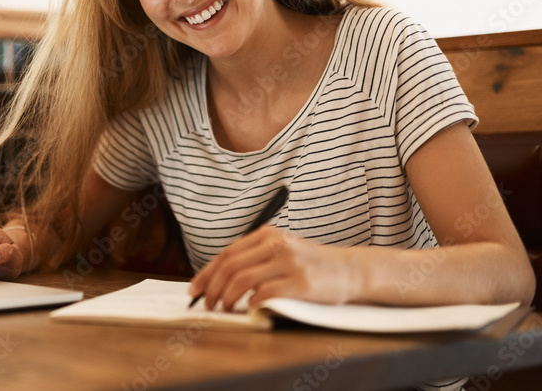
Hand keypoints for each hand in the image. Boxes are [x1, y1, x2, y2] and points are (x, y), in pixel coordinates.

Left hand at [188, 226, 360, 309]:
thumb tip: (218, 277)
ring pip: (242, 280)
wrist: (349, 270)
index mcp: (266, 234)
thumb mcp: (281, 249)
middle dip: (212, 288)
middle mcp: (275, 244)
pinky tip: (248, 309)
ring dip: (227, 298)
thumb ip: (255, 257)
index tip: (195, 289)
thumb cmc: (310, 263)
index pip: (227, 254)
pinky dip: (250, 303)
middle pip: (230, 267)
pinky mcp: (300, 283)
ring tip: (224, 309)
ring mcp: (288, 262)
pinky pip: (264, 294)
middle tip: (207, 305)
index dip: (206, 273)